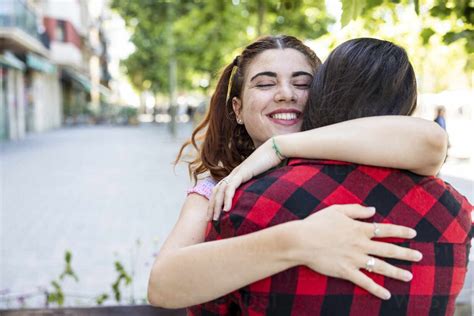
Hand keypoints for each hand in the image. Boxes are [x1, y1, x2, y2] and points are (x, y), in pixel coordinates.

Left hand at [208, 138, 281, 220]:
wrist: (276, 149)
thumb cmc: (272, 163)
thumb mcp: (262, 178)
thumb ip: (257, 187)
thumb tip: (261, 199)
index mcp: (237, 175)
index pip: (220, 190)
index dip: (215, 202)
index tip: (214, 215)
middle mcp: (234, 174)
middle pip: (217, 191)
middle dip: (212, 206)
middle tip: (209, 220)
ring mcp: (237, 172)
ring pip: (221, 191)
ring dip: (217, 206)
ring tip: (216, 219)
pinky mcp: (242, 172)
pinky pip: (231, 187)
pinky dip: (228, 199)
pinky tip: (227, 210)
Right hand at [293, 204, 421, 299]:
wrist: (301, 240)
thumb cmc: (316, 223)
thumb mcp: (336, 210)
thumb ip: (356, 210)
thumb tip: (373, 210)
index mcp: (359, 229)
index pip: (385, 230)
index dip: (401, 231)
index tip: (414, 233)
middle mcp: (361, 245)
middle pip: (388, 249)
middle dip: (406, 253)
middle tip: (420, 256)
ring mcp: (355, 259)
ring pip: (381, 267)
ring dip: (397, 272)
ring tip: (409, 276)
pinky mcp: (346, 271)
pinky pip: (365, 282)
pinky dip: (376, 289)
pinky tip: (387, 295)